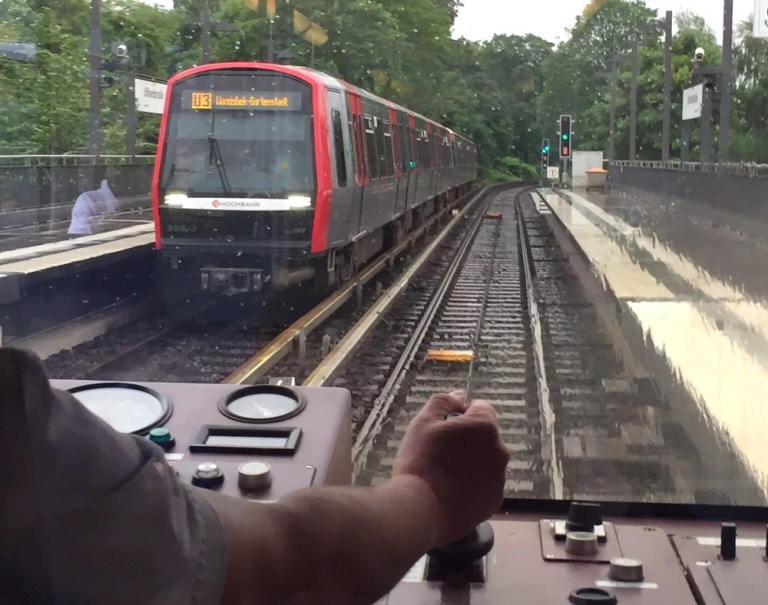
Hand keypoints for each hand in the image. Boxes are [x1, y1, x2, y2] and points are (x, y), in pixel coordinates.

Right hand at [392, 390, 509, 545]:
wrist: (421, 510)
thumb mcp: (423, 422)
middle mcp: (500, 451)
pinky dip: (472, 485)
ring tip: (443, 474)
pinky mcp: (494, 501)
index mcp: (485, 427)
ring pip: (485, 461)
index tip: (441, 429)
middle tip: (439, 452)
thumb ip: (444, 402)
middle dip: (467, 439)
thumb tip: (460, 395)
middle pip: (485, 435)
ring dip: (471, 462)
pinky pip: (485, 484)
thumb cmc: (421, 461)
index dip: (459, 414)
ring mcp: (500, 479)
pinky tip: (450, 491)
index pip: (480, 408)